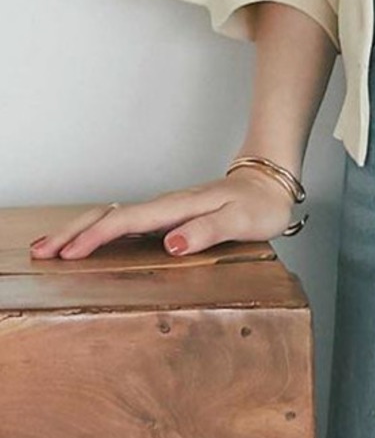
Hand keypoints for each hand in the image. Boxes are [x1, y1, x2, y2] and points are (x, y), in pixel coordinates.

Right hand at [28, 167, 297, 260]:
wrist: (272, 183)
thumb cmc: (259, 205)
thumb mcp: (241, 220)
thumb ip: (208, 231)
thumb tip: (172, 244)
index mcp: (179, 207)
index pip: (129, 221)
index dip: (97, 237)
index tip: (69, 254)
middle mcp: (167, 205)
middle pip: (111, 214)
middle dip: (73, 231)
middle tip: (40, 251)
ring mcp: (166, 209)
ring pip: (113, 216)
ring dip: (79, 230)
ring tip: (48, 247)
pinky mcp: (169, 215)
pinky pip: (126, 221)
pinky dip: (99, 230)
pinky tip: (86, 241)